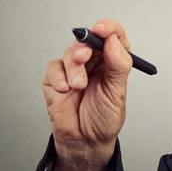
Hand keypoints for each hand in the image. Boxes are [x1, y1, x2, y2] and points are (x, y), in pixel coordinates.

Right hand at [43, 19, 132, 167]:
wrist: (84, 142)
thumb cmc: (104, 119)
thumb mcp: (117, 93)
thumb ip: (118, 65)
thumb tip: (113, 41)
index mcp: (113, 62)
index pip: (113, 36)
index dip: (108, 28)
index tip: (101, 29)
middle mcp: (94, 62)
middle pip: (87, 40)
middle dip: (84, 47)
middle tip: (83, 58)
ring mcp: (74, 69)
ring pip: (69, 53)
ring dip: (73, 69)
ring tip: (78, 87)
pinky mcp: (56, 78)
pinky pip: (54, 67)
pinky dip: (59, 77)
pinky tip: (65, 90)